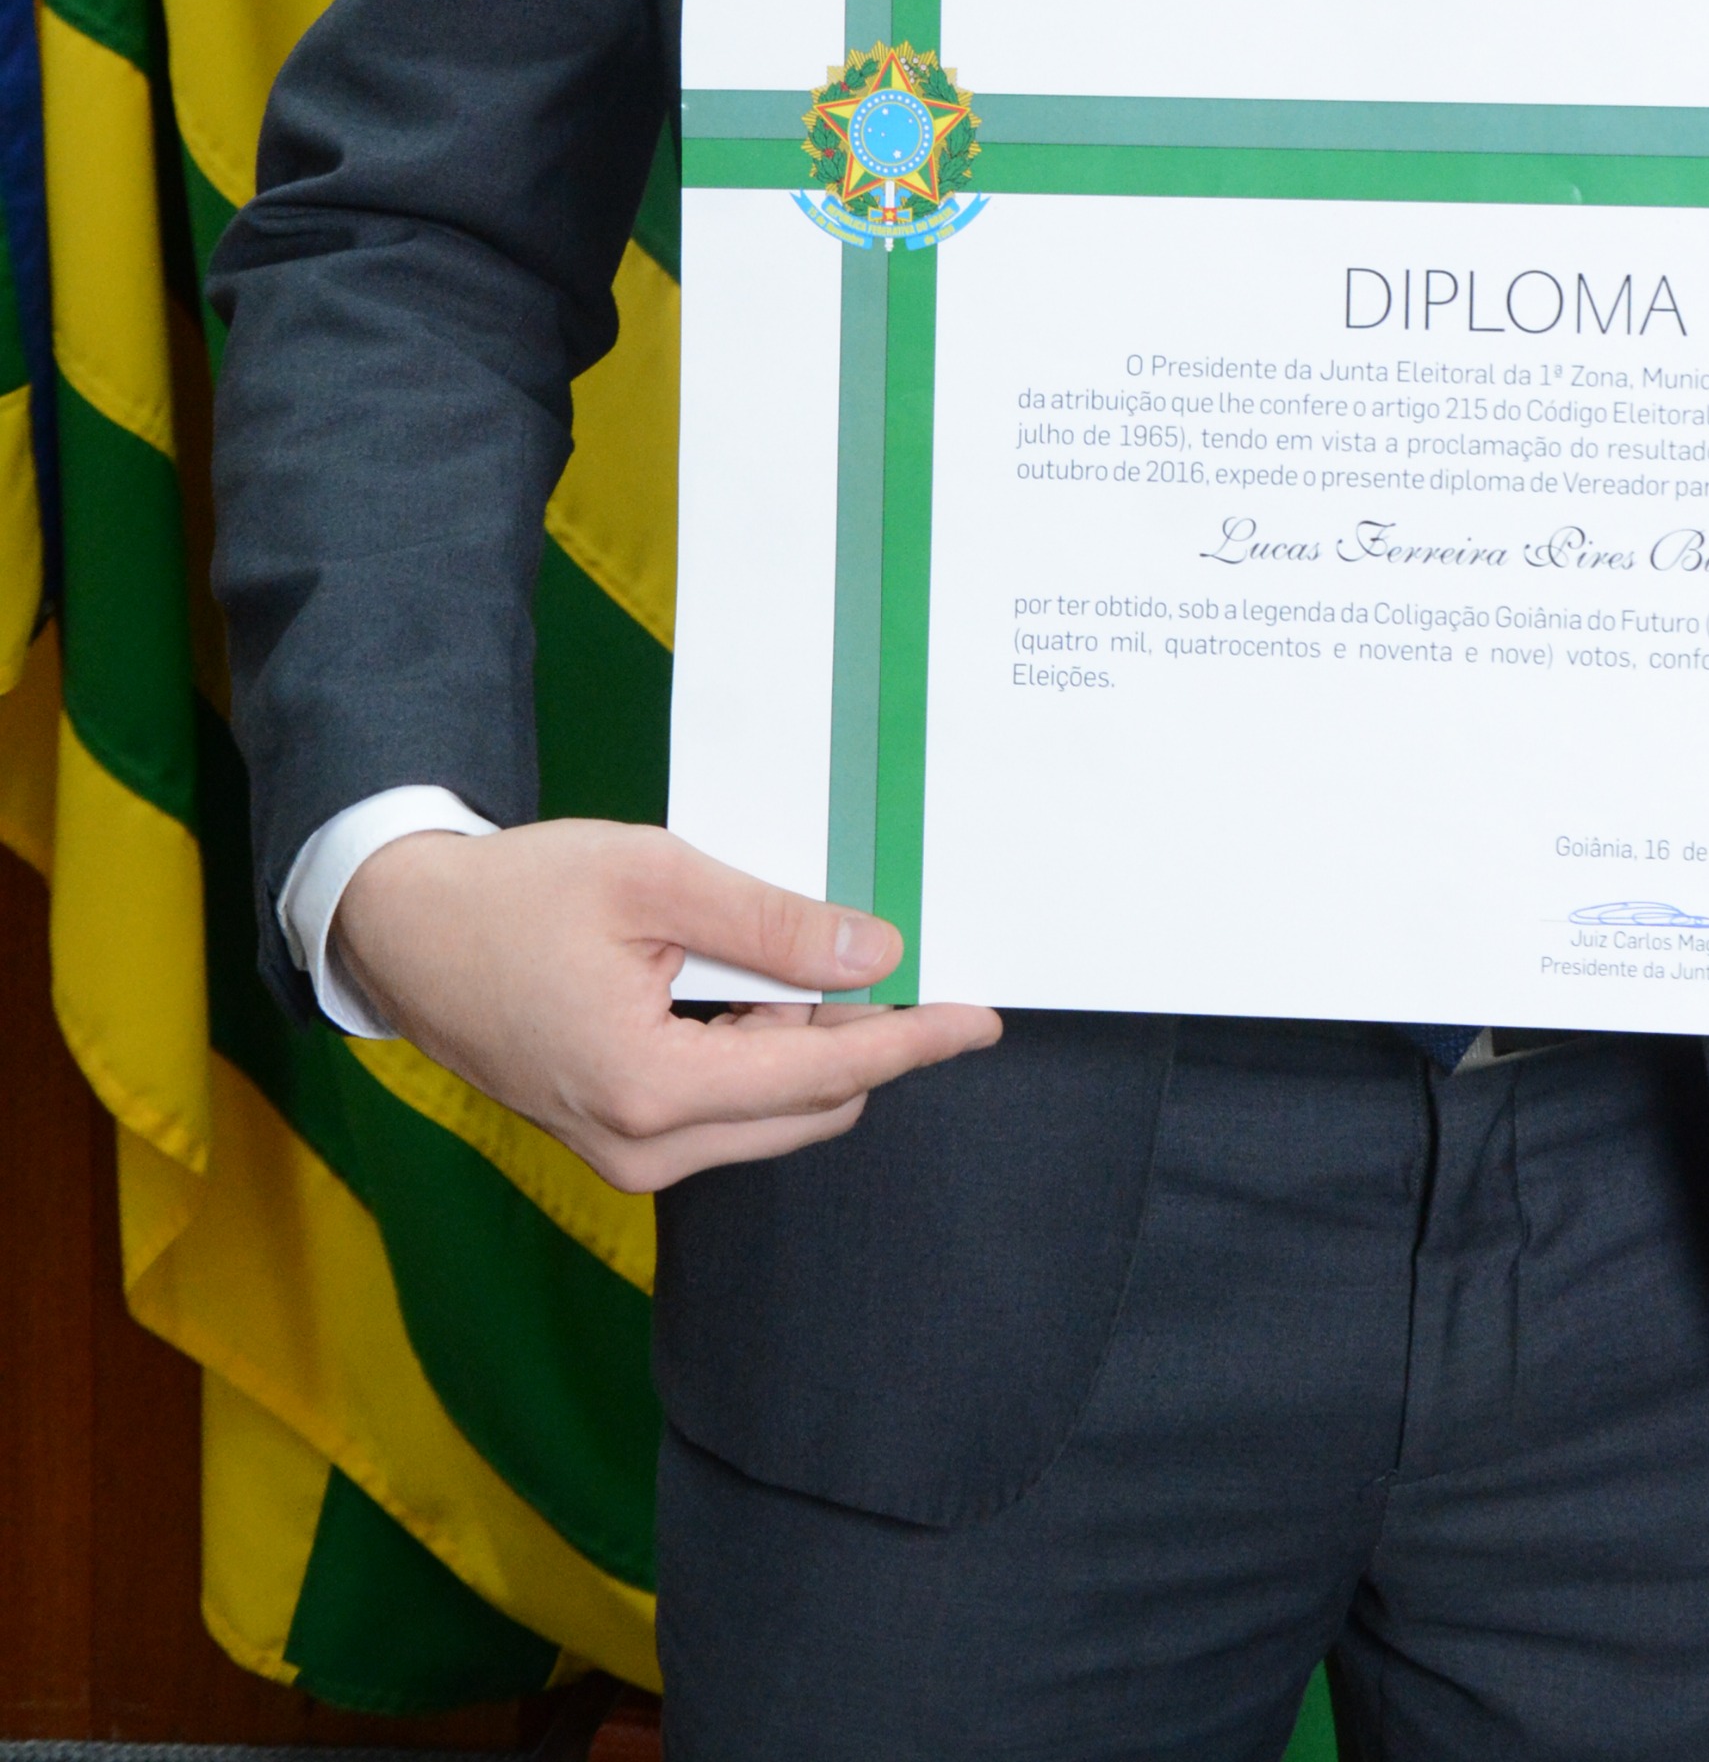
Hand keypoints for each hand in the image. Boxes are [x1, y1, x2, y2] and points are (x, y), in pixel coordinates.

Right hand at [332, 818, 1000, 1190]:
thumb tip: (872, 950)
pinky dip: (757, 1052)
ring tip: (774, 949)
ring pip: (771, 1112)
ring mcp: (623, 1154)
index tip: (981, 1019)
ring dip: (801, 1041)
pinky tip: (738, 983)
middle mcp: (641, 1147)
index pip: (825, 1075)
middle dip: (854, 1033)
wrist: (406, 931)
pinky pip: (724, 1108)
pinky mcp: (614, 1138)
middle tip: (863, 941)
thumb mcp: (654, 876)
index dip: (913, 1041)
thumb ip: (770, 923)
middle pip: (808, 1106)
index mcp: (651, 1088)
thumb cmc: (517, 894)